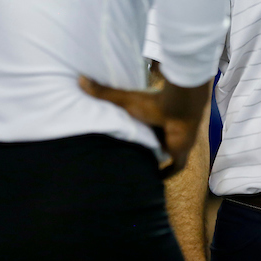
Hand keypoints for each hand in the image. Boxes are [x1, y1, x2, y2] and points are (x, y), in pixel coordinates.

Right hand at [79, 76, 208, 176]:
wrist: (179, 107)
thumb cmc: (153, 103)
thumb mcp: (124, 100)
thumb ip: (103, 92)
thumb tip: (80, 78)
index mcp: (151, 120)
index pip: (142, 130)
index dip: (133, 137)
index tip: (118, 143)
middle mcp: (162, 131)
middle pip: (152, 144)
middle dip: (142, 152)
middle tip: (124, 163)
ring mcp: (173, 143)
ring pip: (163, 156)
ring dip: (153, 163)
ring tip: (135, 175)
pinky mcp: (180, 154)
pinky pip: (175, 168)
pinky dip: (166, 174)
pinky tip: (155, 182)